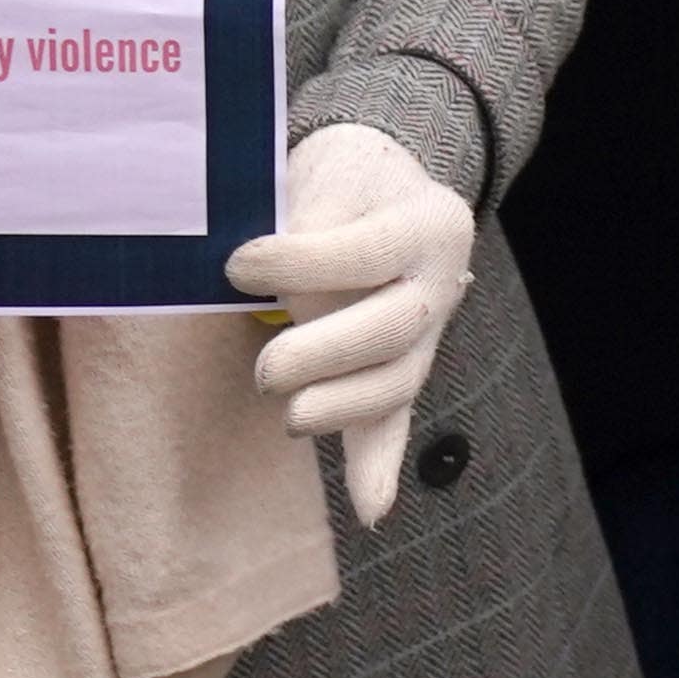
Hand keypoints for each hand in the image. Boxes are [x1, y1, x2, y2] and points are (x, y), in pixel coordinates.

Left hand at [226, 122, 476, 526]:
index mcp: (431, 222)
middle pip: (395, 328)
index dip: (298, 263)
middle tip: (266, 367)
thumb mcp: (330, 166)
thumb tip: (254, 266)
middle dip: (326, 352)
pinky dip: (378, 467)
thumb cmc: (344, 175)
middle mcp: (443, 281)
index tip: (236, 265)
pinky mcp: (400, 369)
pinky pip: (393, 422)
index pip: (364, 251)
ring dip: (344, 408)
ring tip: (292, 417)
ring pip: (397, 382)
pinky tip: (369, 510)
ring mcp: (428, 334)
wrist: (381, 183)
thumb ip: (304, 213)